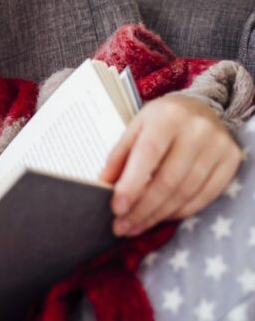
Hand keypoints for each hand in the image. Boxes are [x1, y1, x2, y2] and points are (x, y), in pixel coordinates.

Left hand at [100, 94, 242, 236]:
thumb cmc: (161, 120)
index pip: (148, 155)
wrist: (200, 108)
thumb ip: (119, 156)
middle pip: (168, 180)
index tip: (116, 208)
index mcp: (167, 117)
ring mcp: (218, 146)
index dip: (132, 185)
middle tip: (122, 226)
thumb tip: (105, 186)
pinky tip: (161, 217)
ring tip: (135, 226)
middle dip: (142, 209)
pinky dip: (180, 211)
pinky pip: (204, 196)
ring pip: (185, 192)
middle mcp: (196, 130)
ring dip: (158, 215)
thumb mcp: (135, 128)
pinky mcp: (231, 161)